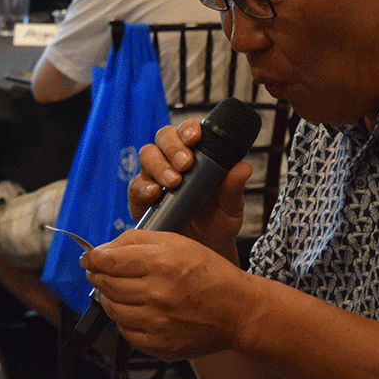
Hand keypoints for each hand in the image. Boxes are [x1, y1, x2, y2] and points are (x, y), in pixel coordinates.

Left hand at [81, 228, 251, 360]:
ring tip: (115, 290)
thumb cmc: (208, 273)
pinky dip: (124, 319)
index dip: (92, 258)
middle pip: (106, 285)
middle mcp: (156, 294)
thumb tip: (102, 249)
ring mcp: (156, 324)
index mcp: (160, 264)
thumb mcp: (176, 242)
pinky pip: (126, 331)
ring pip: (112, 309)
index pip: (107, 261)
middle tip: (99, 272)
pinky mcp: (159, 346)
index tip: (88, 257)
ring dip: (108, 297)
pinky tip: (133, 309)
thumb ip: (136, 240)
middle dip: (97, 276)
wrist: (237, 311)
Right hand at [128, 119, 251, 253]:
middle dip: (173, 147)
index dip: (189, 129)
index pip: (188, 131)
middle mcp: (172, 160)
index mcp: (196, 154)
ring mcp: (154, 177)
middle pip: (164, 138)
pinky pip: (135, 185)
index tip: (196, 138)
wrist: (203, 249)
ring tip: (174, 183)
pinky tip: (155, 194)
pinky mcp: (140, 198)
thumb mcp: (231, 206)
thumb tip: (243, 167)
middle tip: (185, 164)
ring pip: (147, 156)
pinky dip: (143, 187)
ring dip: (159, 165)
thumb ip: (234, 187)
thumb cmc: (218, 222)